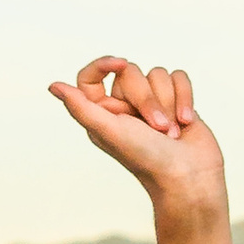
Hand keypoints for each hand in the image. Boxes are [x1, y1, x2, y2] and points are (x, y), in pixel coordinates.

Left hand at [47, 56, 227, 225]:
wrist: (189, 177)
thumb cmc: (147, 159)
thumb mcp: (109, 132)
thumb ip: (81, 108)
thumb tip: (54, 86)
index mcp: (101, 115)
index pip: (90, 77)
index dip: (103, 65)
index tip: (120, 65)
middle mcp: (124, 107)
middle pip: (132, 73)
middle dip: (148, 99)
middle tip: (157, 129)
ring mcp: (151, 104)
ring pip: (158, 73)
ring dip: (168, 102)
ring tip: (171, 132)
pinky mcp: (176, 101)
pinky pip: (178, 77)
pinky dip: (185, 97)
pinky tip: (186, 122)